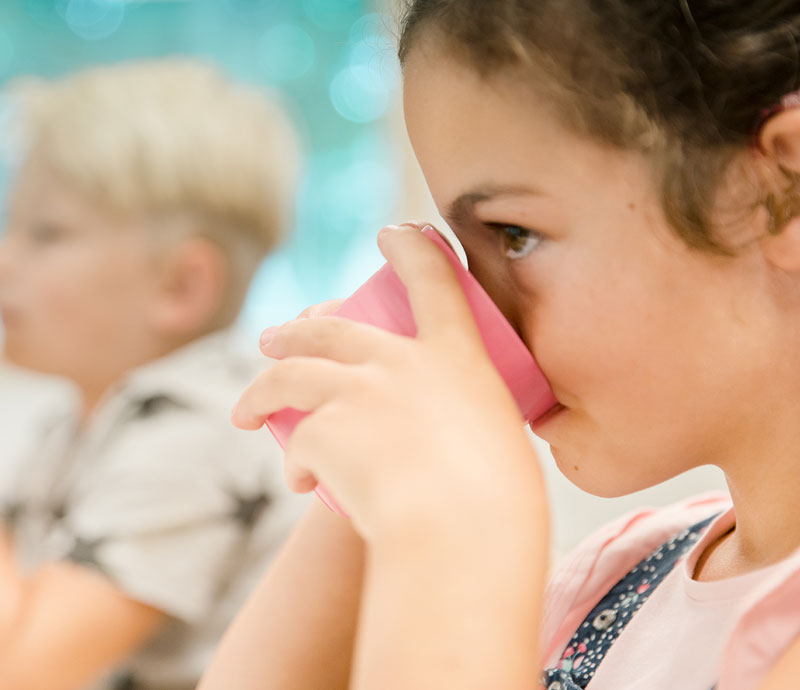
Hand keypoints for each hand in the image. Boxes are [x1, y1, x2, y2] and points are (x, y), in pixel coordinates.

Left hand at [233, 224, 546, 542]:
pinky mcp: (323, 430)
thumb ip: (466, 426)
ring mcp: (357, 390)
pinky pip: (295, 444)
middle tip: (275, 338)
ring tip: (247, 407)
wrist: (461, 535)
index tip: (392, 234)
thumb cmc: (499, 503)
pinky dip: (295, 465)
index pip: (433, 279)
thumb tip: (446, 441)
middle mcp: (400, 361)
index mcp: (456, 356)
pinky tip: (299, 484)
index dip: (410, 250)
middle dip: (297, 329)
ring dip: (261, 389)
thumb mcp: (497, 442)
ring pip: (290, 374)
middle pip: (331, 329)